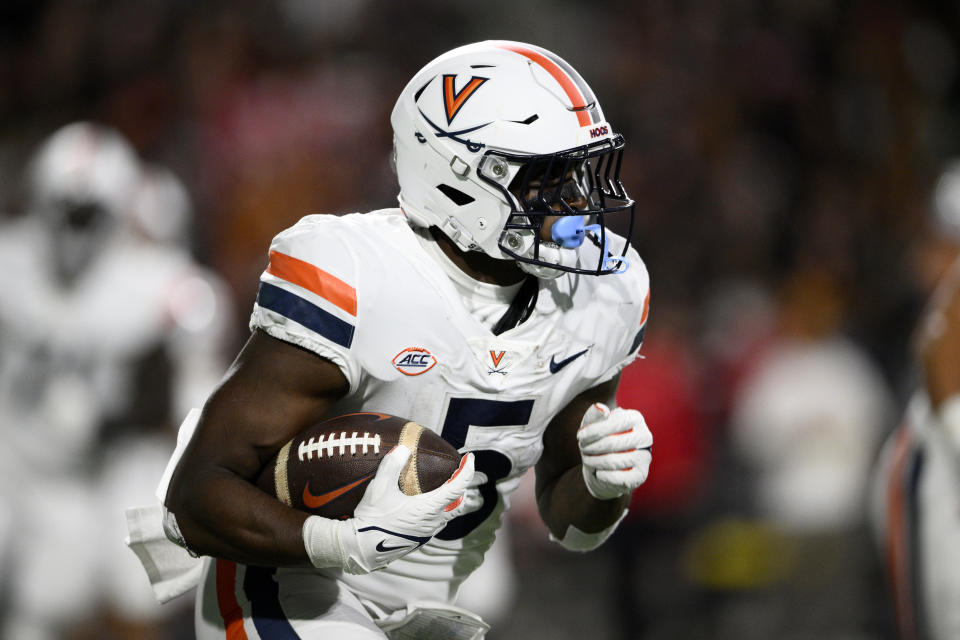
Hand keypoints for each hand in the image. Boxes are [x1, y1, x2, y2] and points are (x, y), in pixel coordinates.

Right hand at [338, 445, 473, 573]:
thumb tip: (403, 449)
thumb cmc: (372, 518)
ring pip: (448, 514)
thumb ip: (392, 465)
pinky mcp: (419, 539)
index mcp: (428, 508)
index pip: (457, 487)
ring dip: (450, 499)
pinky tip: (424, 504)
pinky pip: (436, 522)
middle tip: (457, 471)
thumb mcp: (380, 488)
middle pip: (457, 502)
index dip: (466, 470)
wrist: (361, 548)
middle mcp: (433, 522)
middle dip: (460, 485)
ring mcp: (427, 533)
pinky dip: (439, 509)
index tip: (468, 458)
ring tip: (443, 486)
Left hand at [577, 403, 651, 499]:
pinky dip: (604, 476)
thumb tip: (601, 408)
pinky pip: (620, 478)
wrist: (602, 465)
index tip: (579, 436)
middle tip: (583, 449)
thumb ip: (594, 414)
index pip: (614, 422)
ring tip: (588, 460)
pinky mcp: (641, 475)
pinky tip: (598, 472)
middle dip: (592, 447)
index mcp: (635, 418)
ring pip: (615, 461)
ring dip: (595, 462)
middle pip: (613, 443)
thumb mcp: (591, 425)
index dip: (593, 431)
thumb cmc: (597, 439)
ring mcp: (645, 456)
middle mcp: (645, 436)